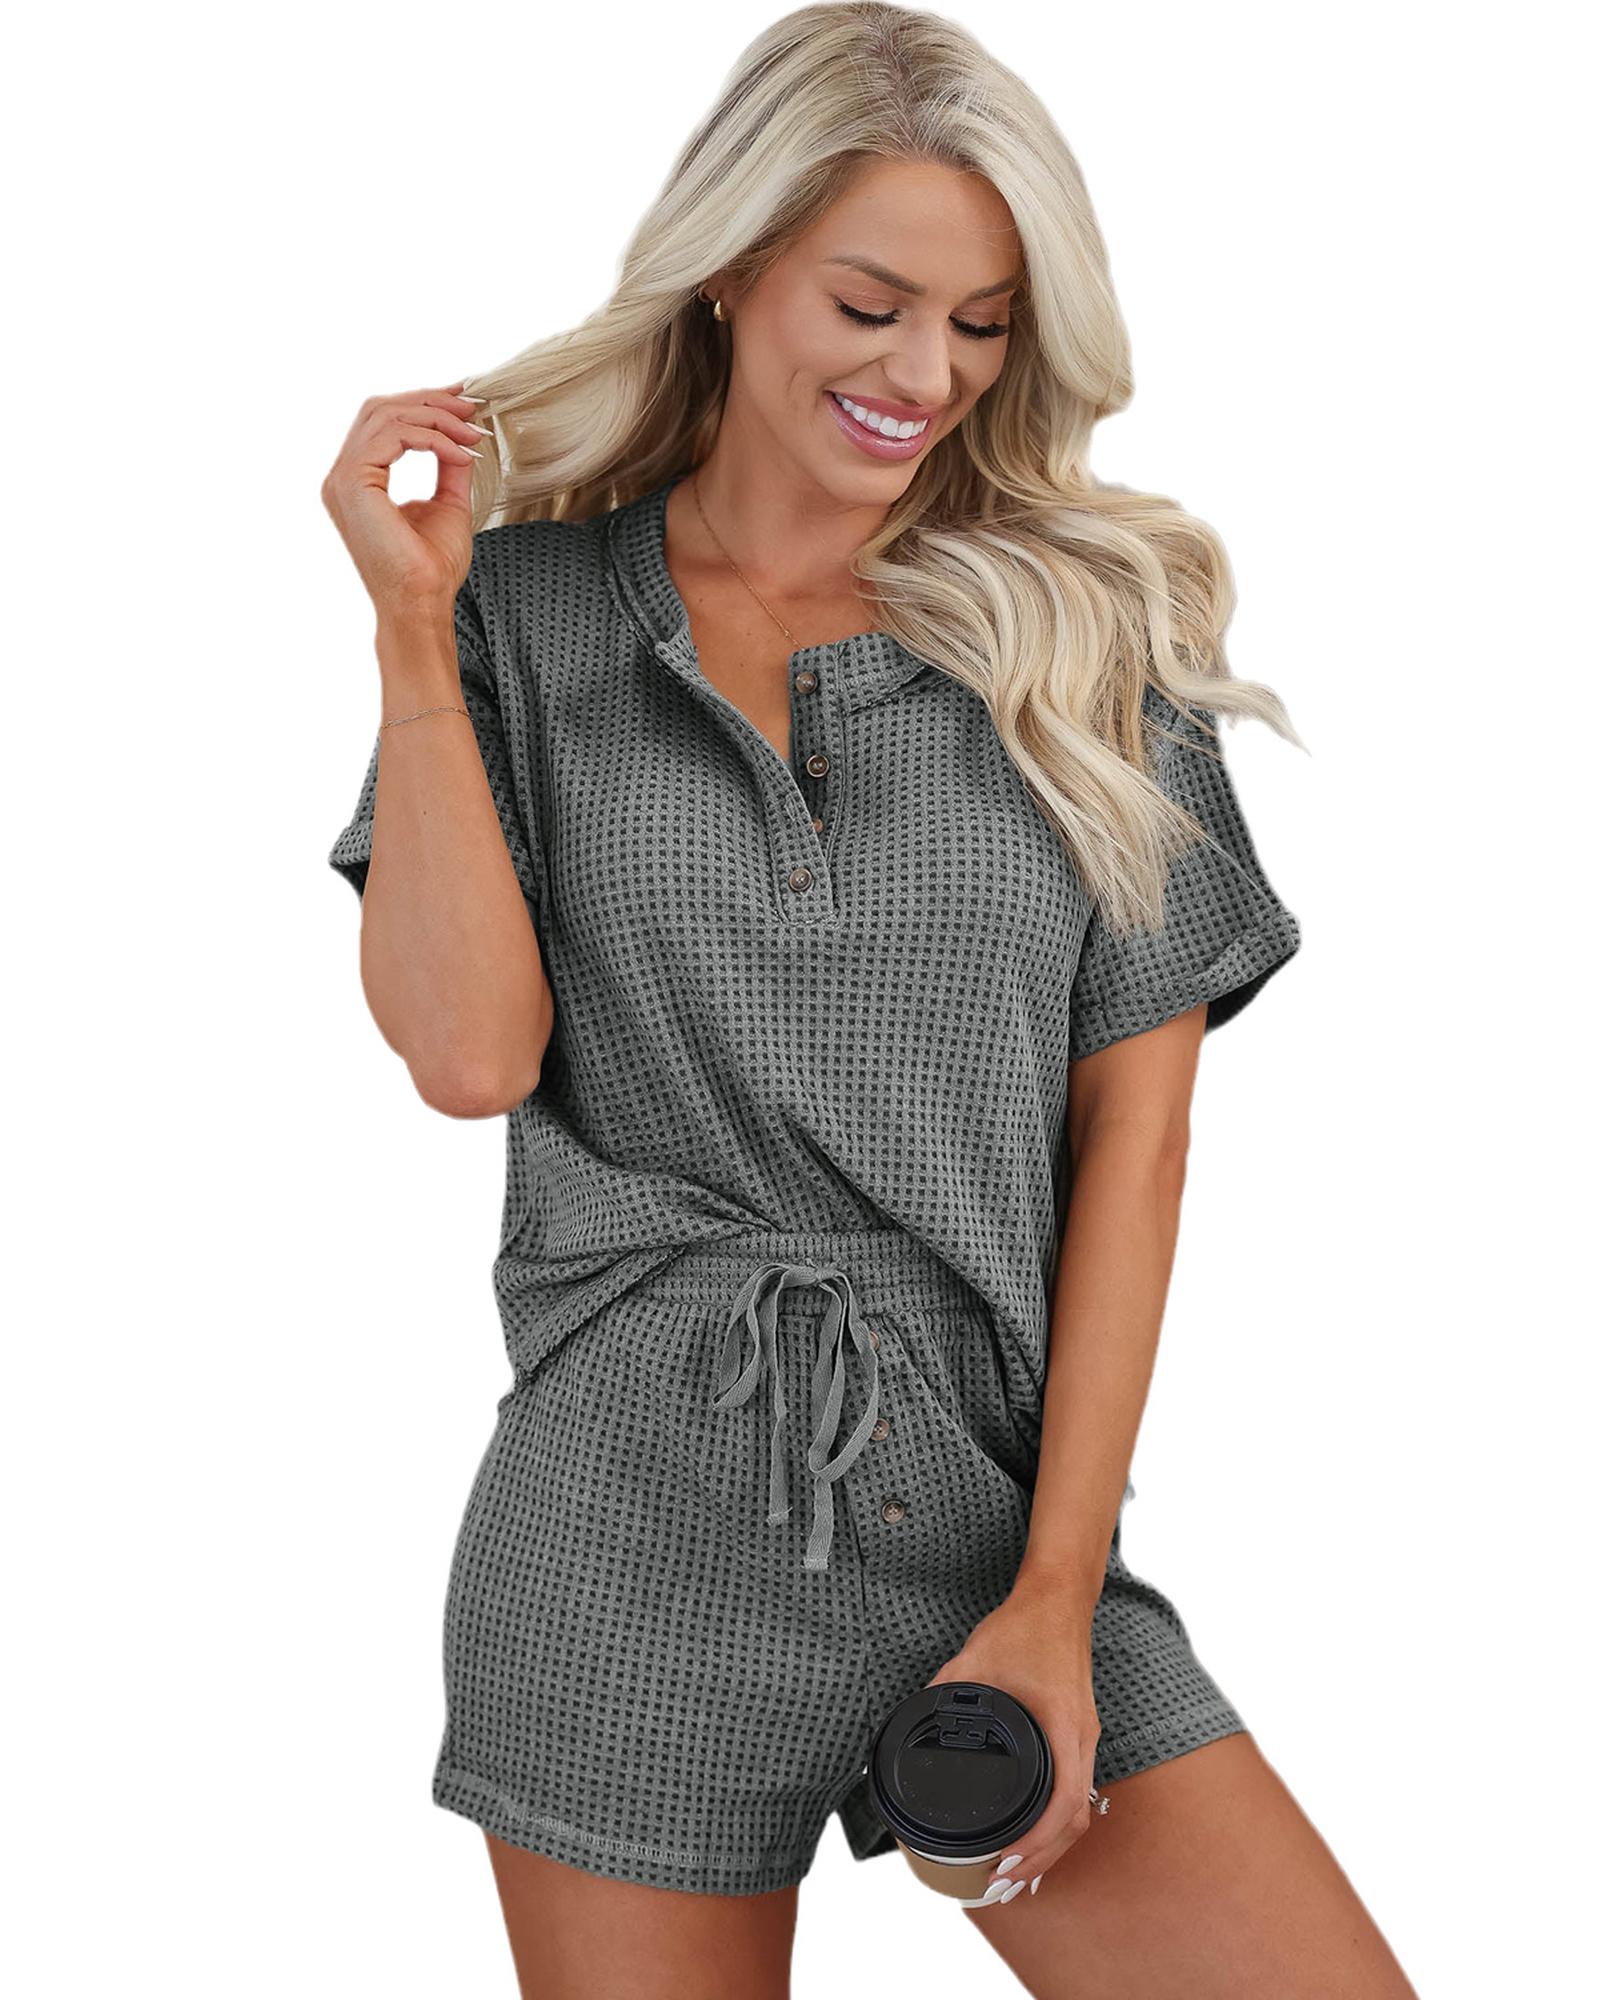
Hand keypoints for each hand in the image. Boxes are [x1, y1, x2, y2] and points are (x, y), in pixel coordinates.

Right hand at [320, 380, 487, 622]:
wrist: (422, 604)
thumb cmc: (432, 569)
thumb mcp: (449, 504)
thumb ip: (449, 466)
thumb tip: (463, 436)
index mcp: (358, 481)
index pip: (383, 422)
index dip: (423, 404)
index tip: (464, 402)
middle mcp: (342, 476)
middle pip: (380, 409)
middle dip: (430, 401)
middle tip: (471, 406)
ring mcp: (342, 479)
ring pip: (386, 415)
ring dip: (435, 417)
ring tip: (471, 432)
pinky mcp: (353, 483)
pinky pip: (394, 435)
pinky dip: (432, 437)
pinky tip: (460, 452)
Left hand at [923, 1572, 1101, 1904]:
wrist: (1058, 1599)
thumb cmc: (1023, 1627)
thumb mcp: (974, 1661)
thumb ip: (944, 1694)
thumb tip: (912, 1722)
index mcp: (1062, 1726)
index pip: (1064, 1803)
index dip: (1036, 1842)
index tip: (1005, 1861)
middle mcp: (1080, 1739)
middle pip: (1075, 1822)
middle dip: (1041, 1861)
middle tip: (1000, 1884)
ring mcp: (1083, 1739)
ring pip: (1079, 1811)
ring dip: (1050, 1848)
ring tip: (1016, 1877)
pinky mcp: (1077, 1734)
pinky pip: (1076, 1791)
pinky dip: (1056, 1824)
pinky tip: (1036, 1839)